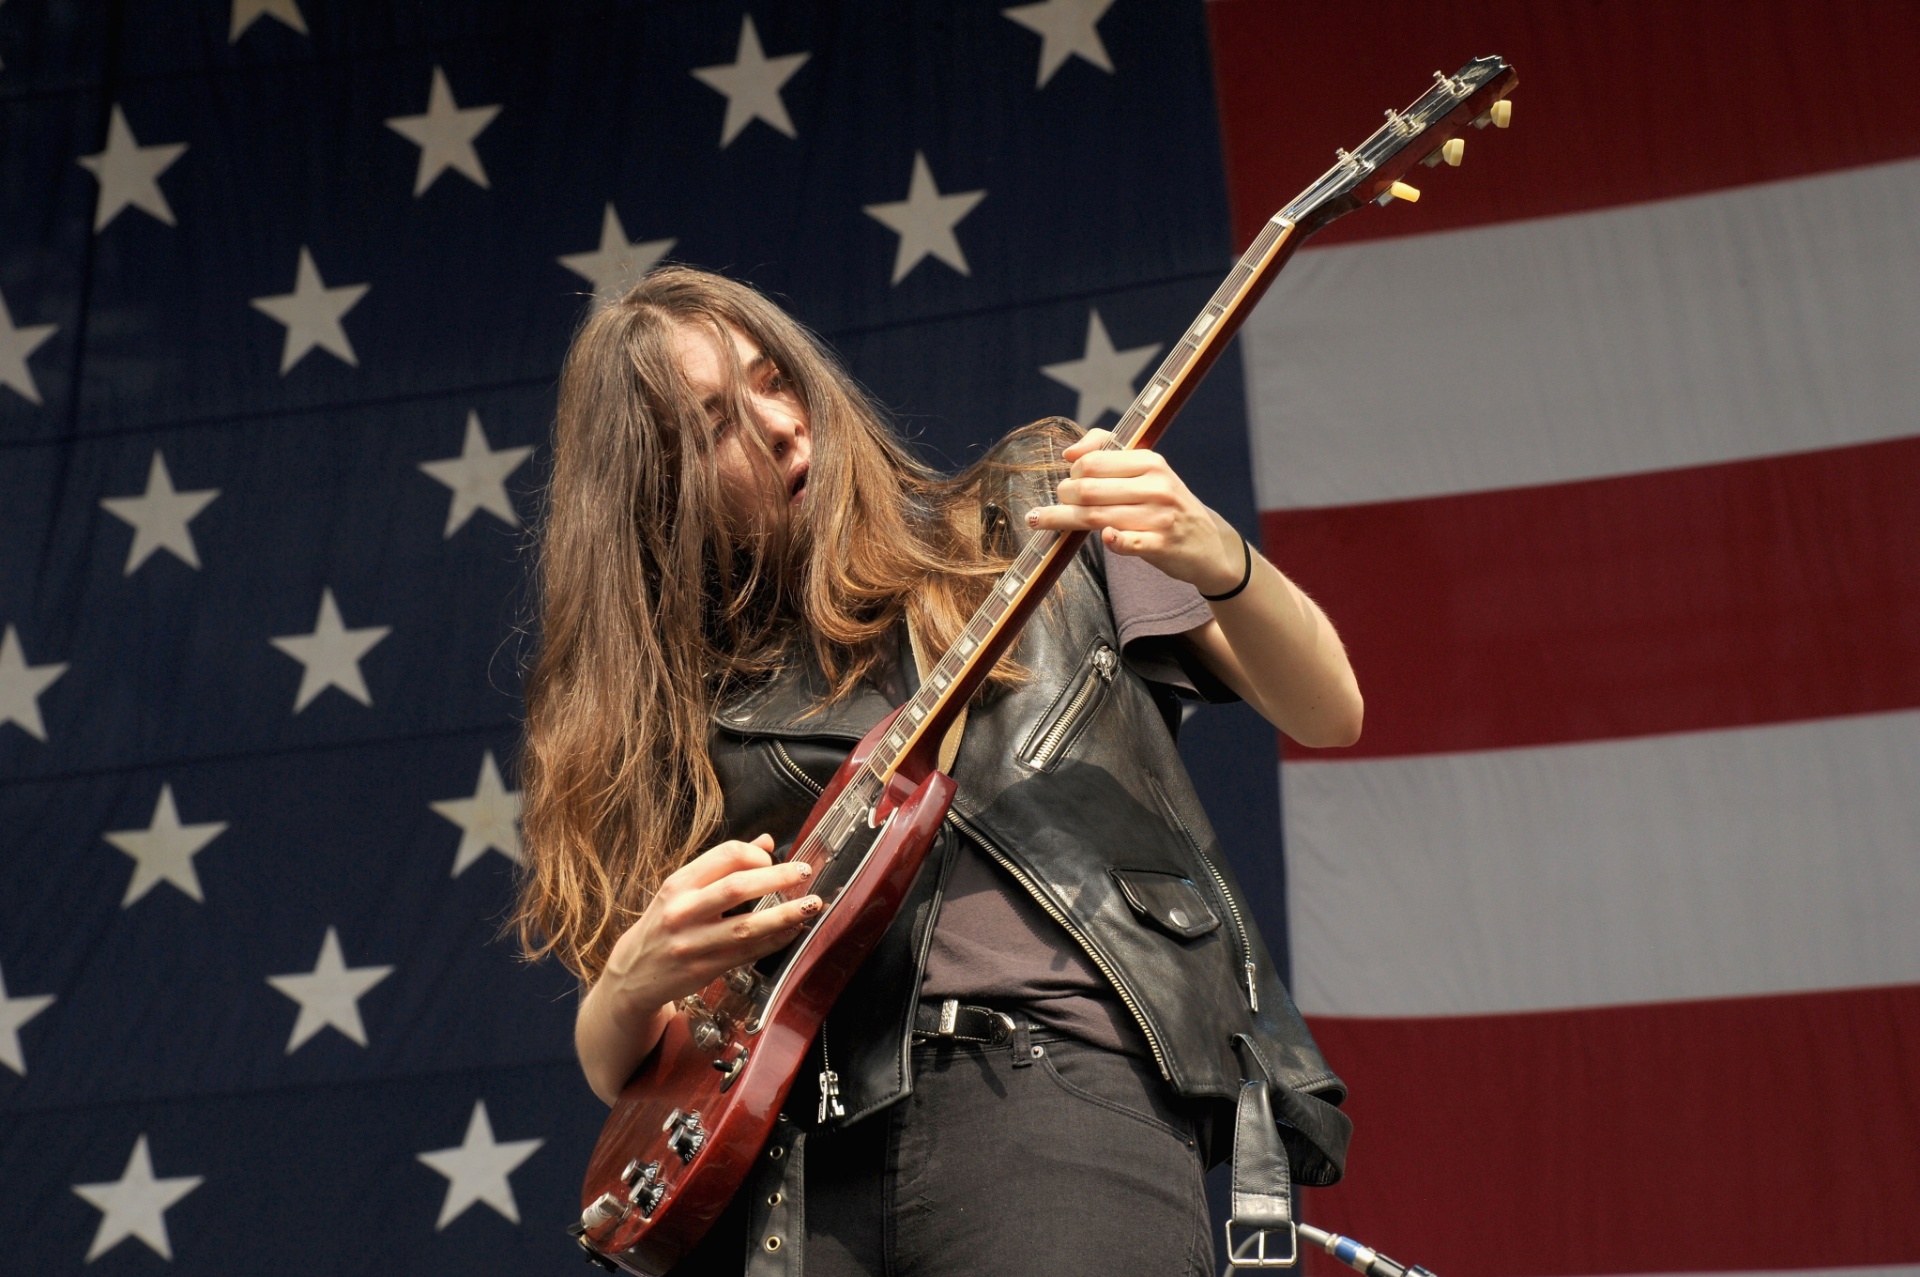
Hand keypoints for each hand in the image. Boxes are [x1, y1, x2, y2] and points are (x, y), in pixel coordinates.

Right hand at [596, 835, 819, 1024]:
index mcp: (678, 884)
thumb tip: (766, 842)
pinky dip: (774, 941)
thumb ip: (723, 866)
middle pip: (737, 887)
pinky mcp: (704, 969)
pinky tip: (792, 931)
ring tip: (812, 904)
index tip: (773, 860)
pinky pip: (748, 952)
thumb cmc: (663, 925)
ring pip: (747, 925)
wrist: (632, 974)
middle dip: (778, 877)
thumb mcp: (682, 890)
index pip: (724, 855)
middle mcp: (683, 911)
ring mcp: (693, 942)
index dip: (756, 854)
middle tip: (804, 872)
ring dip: (785, 914)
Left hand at [1026, 428, 1244, 595]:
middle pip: (1088, 489)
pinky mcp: (1161, 546)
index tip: (1069, 482)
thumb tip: (1069, 453)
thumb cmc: (1167, 504)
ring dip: (1063, 520)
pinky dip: (1111, 541)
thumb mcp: (1148, 471)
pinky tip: (1105, 538)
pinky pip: (1125, 542)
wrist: (1208, 544)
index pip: (1093, 462)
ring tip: (1041, 520)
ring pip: (1096, 517)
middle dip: (1063, 497)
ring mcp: (1159, 517)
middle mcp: (1156, 486)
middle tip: (1055, 505)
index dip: (1072, 473)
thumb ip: (1108, 451)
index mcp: (1150, 462)